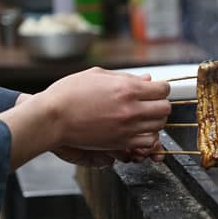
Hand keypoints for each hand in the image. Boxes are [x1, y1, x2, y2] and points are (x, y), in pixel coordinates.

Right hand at [0, 67, 170, 169]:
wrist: (52, 118)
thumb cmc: (69, 94)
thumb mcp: (98, 76)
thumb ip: (126, 78)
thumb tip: (147, 79)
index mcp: (127, 88)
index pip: (163, 89)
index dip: (161, 88)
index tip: (155, 90)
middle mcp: (131, 108)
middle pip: (165, 108)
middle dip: (160, 104)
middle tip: (151, 103)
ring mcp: (127, 127)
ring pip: (159, 126)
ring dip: (155, 120)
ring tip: (144, 117)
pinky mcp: (120, 142)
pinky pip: (147, 142)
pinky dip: (148, 137)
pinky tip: (139, 131)